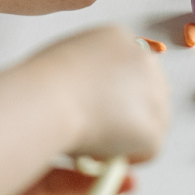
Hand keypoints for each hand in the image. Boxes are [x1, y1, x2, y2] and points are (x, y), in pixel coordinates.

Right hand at [35, 24, 169, 162]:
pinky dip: (127, 157)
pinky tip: (100, 151)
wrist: (47, 100)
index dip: (117, 94)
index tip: (99, 109)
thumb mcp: (65, 56)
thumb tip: (93, 90)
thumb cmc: (40, 83)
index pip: (132, 67)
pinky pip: (148, 151)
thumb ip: (88, 67)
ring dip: (129, 137)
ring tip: (93, 140)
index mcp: (118, 37)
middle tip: (100, 132)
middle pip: (151, 93)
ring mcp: (154, 93)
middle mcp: (144, 60)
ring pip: (153, 123)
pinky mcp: (154, 128)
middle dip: (131, 115)